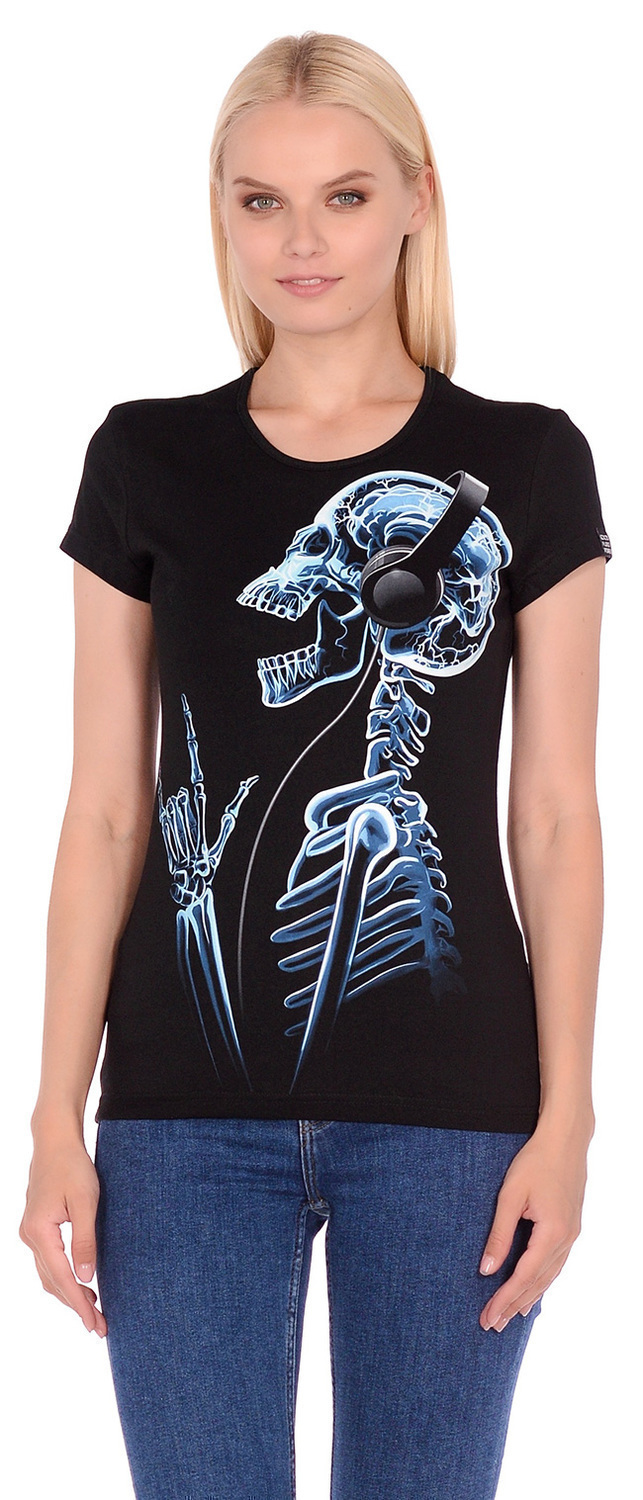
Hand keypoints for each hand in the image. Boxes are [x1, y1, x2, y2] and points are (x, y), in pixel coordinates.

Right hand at [19, 1134, 107, 1337]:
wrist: (54, 1141)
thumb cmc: (73, 1166)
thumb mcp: (85, 1202)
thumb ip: (85, 1239)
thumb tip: (87, 1277)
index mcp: (40, 1232)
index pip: (62, 1278)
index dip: (79, 1304)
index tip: (96, 1324)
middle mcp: (30, 1236)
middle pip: (52, 1282)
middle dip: (76, 1305)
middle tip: (100, 1325)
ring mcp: (30, 1232)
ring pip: (49, 1274)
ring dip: (69, 1293)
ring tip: (95, 1309)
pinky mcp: (36, 1227)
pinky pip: (48, 1262)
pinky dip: (63, 1277)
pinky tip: (81, 1282)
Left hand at [478, 1112, 592, 1330]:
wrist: (565, 1140)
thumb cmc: (535, 1162)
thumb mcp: (511, 1196)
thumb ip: (499, 1234)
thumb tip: (485, 1269)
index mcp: (552, 1233)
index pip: (524, 1276)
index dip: (504, 1298)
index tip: (487, 1316)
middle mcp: (566, 1240)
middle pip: (537, 1283)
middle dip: (514, 1305)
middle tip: (492, 1326)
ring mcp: (571, 1235)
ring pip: (549, 1276)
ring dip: (529, 1298)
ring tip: (510, 1317)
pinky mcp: (570, 1228)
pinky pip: (555, 1264)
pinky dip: (542, 1282)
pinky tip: (533, 1290)